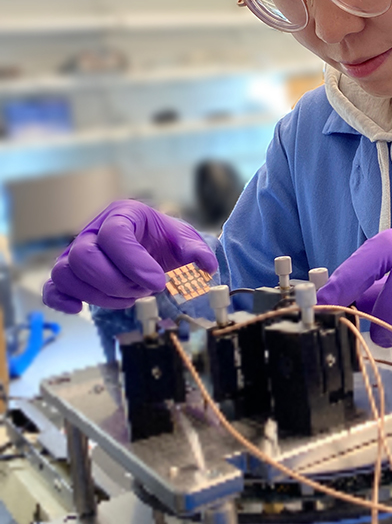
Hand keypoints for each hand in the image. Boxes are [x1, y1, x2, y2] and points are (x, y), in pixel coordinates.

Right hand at [42, 200, 217, 313]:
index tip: (157, 283)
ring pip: (67, 273)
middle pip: (84, 256)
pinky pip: (52, 287)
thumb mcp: (184, 240)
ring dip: (98, 294)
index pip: (115, 235)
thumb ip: (196, 250)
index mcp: (123, 215)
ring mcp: (77, 252)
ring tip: (129, 298)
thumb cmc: (165, 240)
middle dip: (116, 282)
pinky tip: (80, 309)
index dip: (133, 263)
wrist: (153, 246)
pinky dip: (61, 300)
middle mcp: (94, 230)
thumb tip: (206, 266)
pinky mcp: (70, 273)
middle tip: (143, 291)